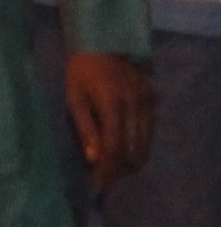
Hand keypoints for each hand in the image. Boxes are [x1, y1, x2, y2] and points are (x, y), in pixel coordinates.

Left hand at [65, 50, 157, 188]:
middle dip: (120, 168)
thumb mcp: (74, 99)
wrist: (103, 43)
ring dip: (132, 159)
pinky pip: (149, 130)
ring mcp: (147, 102)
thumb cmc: (80, 72)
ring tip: (115, 170)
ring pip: (145, 142)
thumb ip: (85, 129)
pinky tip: (126, 151)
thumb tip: (94, 160)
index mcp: (112, 105)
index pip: (115, 146)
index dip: (108, 168)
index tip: (99, 184)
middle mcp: (135, 105)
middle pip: (133, 148)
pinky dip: (139, 145)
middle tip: (106, 180)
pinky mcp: (152, 100)